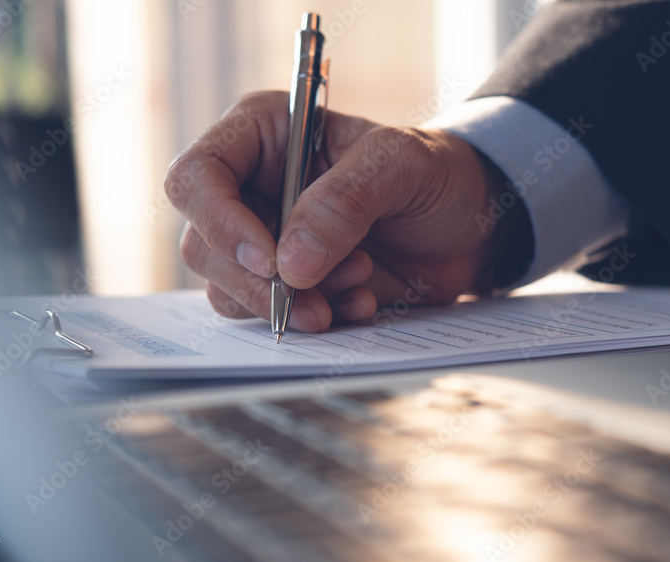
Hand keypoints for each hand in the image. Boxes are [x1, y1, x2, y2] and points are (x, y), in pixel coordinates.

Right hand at [165, 91, 495, 331]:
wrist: (473, 225)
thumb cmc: (437, 173)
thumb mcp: (402, 165)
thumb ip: (345, 202)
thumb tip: (289, 264)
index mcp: (264, 134)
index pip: (197, 177)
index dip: (220, 223)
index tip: (270, 261)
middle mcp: (252, 188)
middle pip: (204, 245)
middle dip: (260, 282)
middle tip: (317, 297)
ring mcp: (267, 240)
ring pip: (230, 289)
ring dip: (292, 303)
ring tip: (358, 284)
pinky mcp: (291, 284)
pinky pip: (272, 315)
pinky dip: (316, 319)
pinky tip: (363, 301)